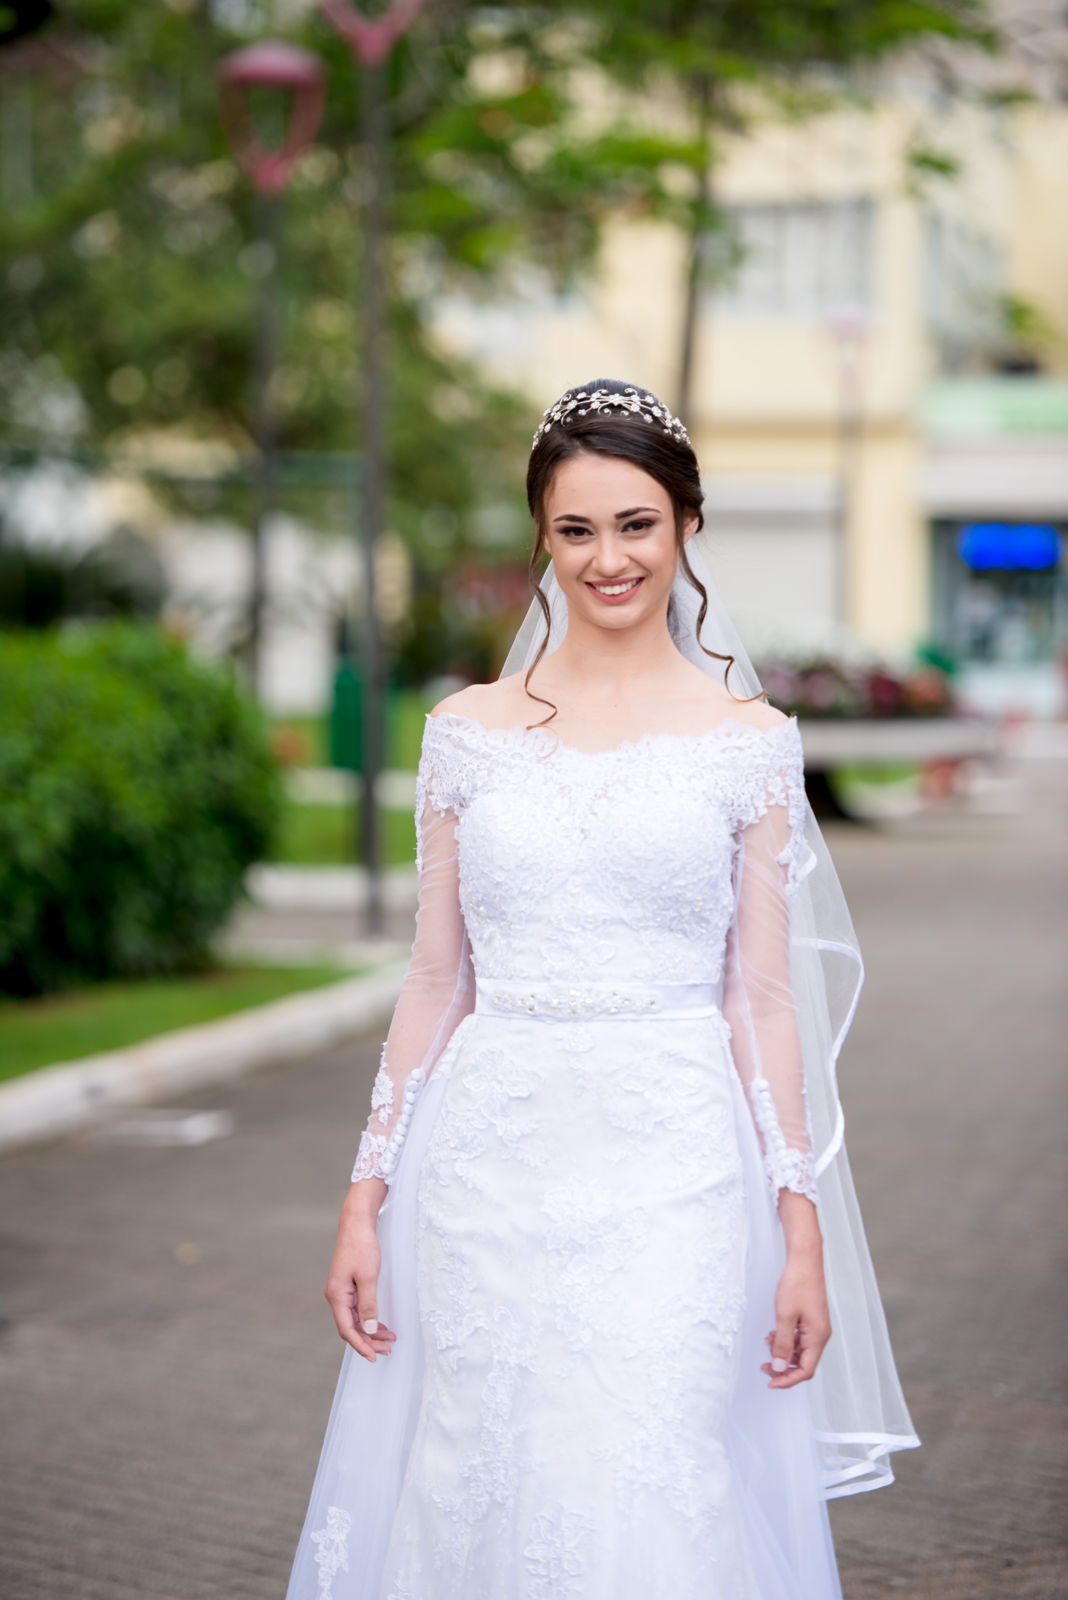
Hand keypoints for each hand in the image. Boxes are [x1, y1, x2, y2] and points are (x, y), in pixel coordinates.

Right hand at [324, 1188, 396, 1362]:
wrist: (357, 1224)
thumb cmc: (361, 1247)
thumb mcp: (368, 1277)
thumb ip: (368, 1304)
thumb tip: (369, 1329)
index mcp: (336, 1296)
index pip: (347, 1330)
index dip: (361, 1345)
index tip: (375, 1357)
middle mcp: (336, 1296)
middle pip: (351, 1327)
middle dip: (369, 1341)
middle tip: (388, 1350)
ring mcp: (342, 1292)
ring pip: (355, 1320)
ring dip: (371, 1331)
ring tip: (389, 1340)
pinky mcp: (348, 1287)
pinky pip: (358, 1309)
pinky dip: (369, 1318)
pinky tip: (380, 1324)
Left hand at [761, 1253, 831, 1389]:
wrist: (804, 1260)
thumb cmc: (797, 1284)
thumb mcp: (785, 1315)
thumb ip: (782, 1343)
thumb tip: (779, 1367)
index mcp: (818, 1337)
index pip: (806, 1370)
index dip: (788, 1380)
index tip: (771, 1382)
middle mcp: (820, 1335)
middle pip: (804, 1363)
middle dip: (783, 1368)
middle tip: (764, 1367)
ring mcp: (816, 1327)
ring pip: (800, 1351)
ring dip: (783, 1353)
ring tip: (766, 1347)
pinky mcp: (811, 1319)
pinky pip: (799, 1338)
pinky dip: (786, 1340)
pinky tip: (773, 1334)